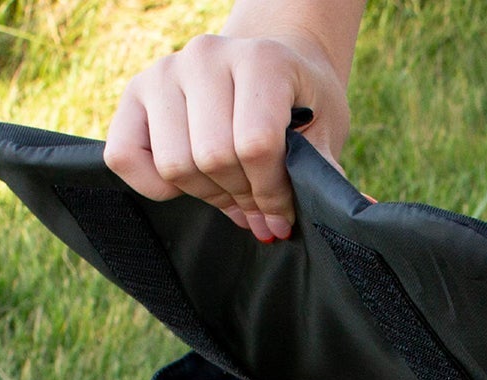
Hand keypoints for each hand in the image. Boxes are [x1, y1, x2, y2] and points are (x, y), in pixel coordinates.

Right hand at [104, 28, 352, 241]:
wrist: (271, 62)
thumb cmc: (302, 104)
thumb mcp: (324, 133)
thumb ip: (326, 173)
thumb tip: (361, 214)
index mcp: (261, 61)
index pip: (255, 146)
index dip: (272, 193)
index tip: (285, 212)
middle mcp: (206, 56)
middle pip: (212, 159)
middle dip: (243, 197)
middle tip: (260, 206)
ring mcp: (165, 72)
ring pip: (175, 166)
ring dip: (209, 194)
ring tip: (234, 192)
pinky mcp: (135, 94)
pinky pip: (125, 157)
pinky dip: (154, 185)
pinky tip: (188, 185)